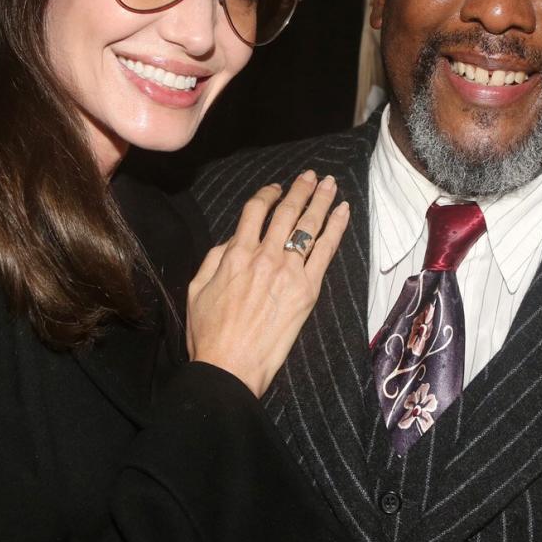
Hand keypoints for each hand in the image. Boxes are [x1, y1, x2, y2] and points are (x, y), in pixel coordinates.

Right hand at [187, 171, 350, 396]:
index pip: (255, 211)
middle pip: (286, 212)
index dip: (268, 194)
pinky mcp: (307, 289)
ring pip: (308, 225)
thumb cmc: (209, 333)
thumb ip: (215, 257)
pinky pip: (325, 251)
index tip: (276, 188)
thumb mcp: (197, 288)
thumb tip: (233, 240)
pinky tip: (343, 212)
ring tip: (330, 184)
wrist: (231, 366)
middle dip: (300, 189)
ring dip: (321, 200)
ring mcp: (288, 271)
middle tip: (311, 176)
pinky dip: (336, 228)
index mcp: (235, 254)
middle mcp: (263, 256)